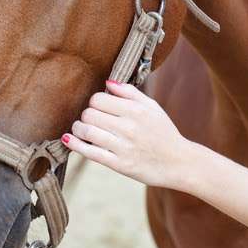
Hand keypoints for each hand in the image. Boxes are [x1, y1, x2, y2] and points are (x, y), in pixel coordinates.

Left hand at [62, 80, 193, 190]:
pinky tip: (69, 139)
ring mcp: (123, 147)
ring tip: (81, 129)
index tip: (100, 108)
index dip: (95, 102)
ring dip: (78, 129)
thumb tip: (108, 82)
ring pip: (87, 131)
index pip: (99, 99)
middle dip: (86, 115)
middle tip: (91, 119)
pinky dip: (75, 144)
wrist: (178, 162)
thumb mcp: (152, 107)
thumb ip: (130, 92)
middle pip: (89, 114)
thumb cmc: (164, 132)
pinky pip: (91, 153)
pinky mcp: (119, 165)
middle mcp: (129, 127)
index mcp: (136, 110)